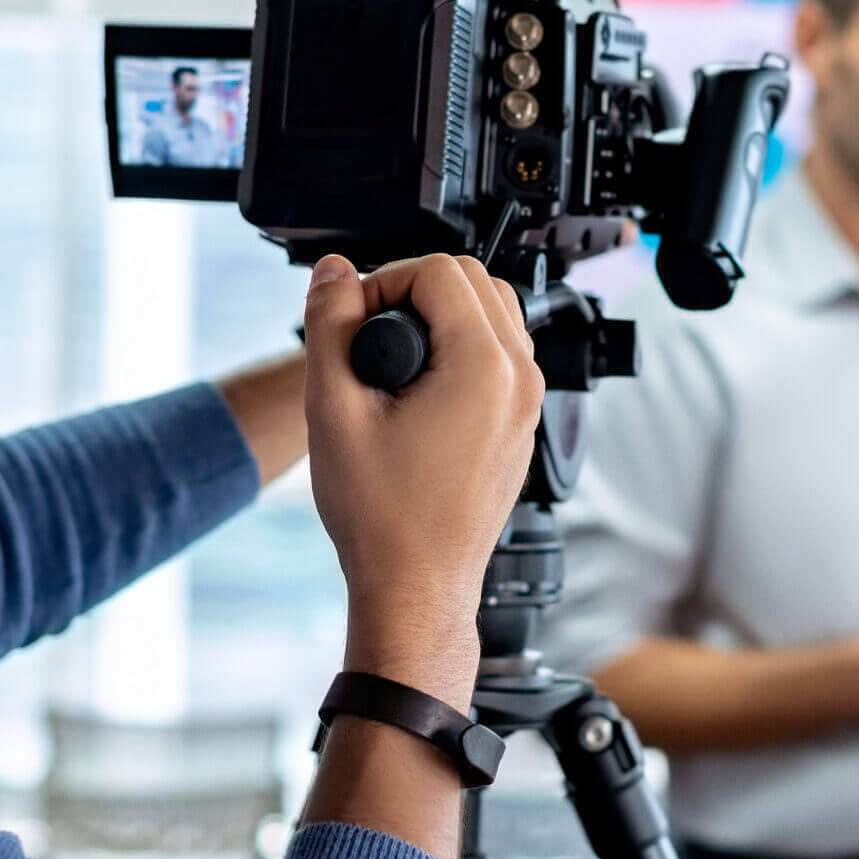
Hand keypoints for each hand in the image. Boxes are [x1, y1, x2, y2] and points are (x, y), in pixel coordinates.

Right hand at [303, 254, 542, 707]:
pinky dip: (459, 352)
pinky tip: (415, 392)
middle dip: (413, 291)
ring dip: (439, 318)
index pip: (438, 271)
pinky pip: (500, 358)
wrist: (415, 588)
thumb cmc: (382, 518)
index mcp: (485, 368)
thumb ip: (331, 326)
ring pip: (493, 315)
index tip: (353, 324)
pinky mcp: (520, 426)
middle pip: (474, 280)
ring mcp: (527, 406)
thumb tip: (334, 272)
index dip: (383, 282)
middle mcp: (521, 380)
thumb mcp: (335, 410)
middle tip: (368, 337)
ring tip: (389, 363)